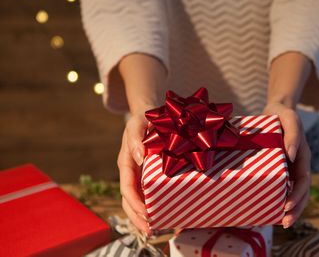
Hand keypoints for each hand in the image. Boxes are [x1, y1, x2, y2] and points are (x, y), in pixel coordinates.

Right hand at [117, 110, 150, 234]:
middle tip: (151, 230)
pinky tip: (165, 216)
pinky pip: (149, 193)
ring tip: (156, 230)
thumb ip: (135, 138)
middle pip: (129, 200)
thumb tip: (139, 157)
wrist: (150, 114)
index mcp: (126, 161)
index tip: (146, 213)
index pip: (127, 187)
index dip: (134, 202)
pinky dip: (154, 206)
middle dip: (137, 217)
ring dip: (144, 216)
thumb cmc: (144, 118)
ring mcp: (140, 174)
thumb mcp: (137, 122)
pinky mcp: (149, 174)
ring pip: (138, 200)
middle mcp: (132, 171)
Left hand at [263, 102, 310, 228]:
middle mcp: (298, 163)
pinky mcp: (280, 166)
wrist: (276, 109)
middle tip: (285, 222)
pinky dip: (280, 197)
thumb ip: (292, 135)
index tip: (287, 206)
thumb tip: (291, 156)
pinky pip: (283, 185)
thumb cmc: (282, 113)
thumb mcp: (289, 118)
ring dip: (291, 207)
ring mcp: (290, 166)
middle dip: (296, 208)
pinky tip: (271, 208)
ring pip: (294, 191)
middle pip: (301, 190)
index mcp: (302, 155)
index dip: (298, 195)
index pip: (303, 180)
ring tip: (281, 222)